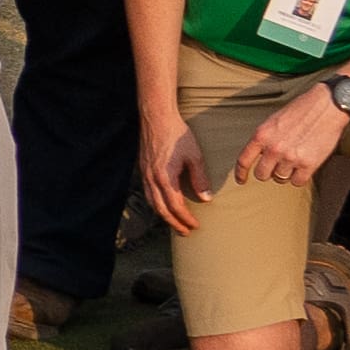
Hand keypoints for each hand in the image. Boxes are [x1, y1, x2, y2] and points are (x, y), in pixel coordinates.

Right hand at [142, 113, 207, 230]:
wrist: (156, 118)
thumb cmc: (177, 135)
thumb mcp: (194, 157)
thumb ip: (200, 179)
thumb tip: (206, 199)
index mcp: (165, 178)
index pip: (175, 206)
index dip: (185, 219)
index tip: (195, 226)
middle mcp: (152, 179)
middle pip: (161, 210)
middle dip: (174, 223)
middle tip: (185, 232)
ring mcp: (145, 174)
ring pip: (152, 203)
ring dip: (164, 215)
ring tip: (174, 222)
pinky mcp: (143, 169)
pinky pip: (148, 193)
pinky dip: (156, 204)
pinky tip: (163, 203)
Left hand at [237, 89, 348, 187]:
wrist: (327, 106)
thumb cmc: (302, 109)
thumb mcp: (274, 120)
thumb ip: (265, 138)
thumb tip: (260, 155)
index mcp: (262, 135)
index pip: (244, 160)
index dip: (240, 173)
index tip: (241, 180)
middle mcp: (274, 148)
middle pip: (262, 174)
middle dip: (268, 171)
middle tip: (276, 164)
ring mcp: (291, 158)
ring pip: (280, 179)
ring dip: (285, 172)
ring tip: (294, 158)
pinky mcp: (309, 164)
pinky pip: (297, 182)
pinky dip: (299, 177)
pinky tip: (303, 166)